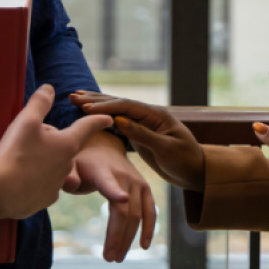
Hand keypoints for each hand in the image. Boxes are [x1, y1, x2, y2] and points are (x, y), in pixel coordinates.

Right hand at [0, 85, 113, 220]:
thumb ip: (40, 103)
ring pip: (54, 166)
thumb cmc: (14, 154)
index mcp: (67, 144)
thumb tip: (49, 88)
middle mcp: (68, 166)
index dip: (98, 120)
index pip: (86, 127)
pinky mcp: (45, 200)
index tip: (109, 119)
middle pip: (64, 147)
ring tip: (22, 159)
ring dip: (45, 161)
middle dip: (53, 141)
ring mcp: (57, 185)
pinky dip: (36, 180)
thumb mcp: (25, 121)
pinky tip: (21, 178)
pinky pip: (44, 184)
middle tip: (29, 140)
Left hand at [63, 133, 156, 261]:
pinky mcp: (145, 188)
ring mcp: (137, 182)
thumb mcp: (71, 166)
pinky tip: (143, 246)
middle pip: (124, 210)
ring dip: (129, 238)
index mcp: (104, 172)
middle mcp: (125, 177)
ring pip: (137, 215)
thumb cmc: (84, 163)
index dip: (115, 191)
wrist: (104, 148)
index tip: (122, 200)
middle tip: (109, 258)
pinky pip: (150, 210)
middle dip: (117, 236)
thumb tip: (70, 184)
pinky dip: (149, 228)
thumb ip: (69, 176)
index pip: (109, 183)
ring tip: (117, 257)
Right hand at [69, 91, 205, 191]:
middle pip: (118, 103)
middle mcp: (148, 115)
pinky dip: (102, 116)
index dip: (105, 106)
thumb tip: (120, 120)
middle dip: (95, 99)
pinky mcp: (139, 132)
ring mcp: (143, 122)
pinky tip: (89, 114)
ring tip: (75, 99)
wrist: (196, 171)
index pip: (126, 106)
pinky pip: (118, 120)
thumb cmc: (184, 161)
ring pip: (116, 110)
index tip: (85, 108)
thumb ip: (143, 134)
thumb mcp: (165, 149)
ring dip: (96, 104)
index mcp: (156, 115)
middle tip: (73, 97)